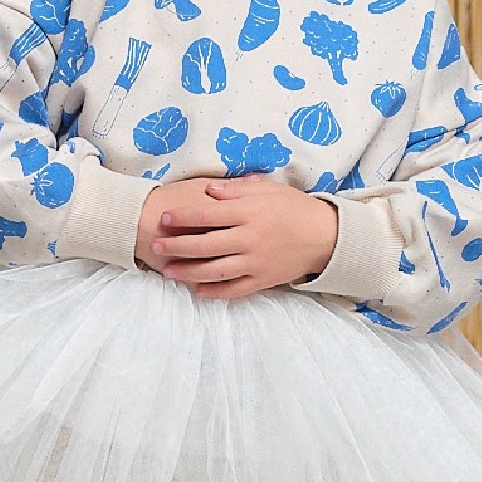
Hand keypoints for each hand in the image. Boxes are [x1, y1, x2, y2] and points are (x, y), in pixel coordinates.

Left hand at [135, 175, 337, 298]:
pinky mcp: (263, 280)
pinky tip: (197, 291)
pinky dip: (214, 292)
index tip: (164, 218)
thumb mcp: (268, 189)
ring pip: (215, 271)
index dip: (183, 217)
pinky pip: (234, 290)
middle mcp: (250, 239)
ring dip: (188, 273)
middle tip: (155, 246)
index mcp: (250, 213)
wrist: (326, 236)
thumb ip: (236, 190)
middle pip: (205, 246)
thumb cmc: (295, 207)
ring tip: (167, 272)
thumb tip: (207, 190)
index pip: (207, 216)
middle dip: (176, 247)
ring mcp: (256, 263)